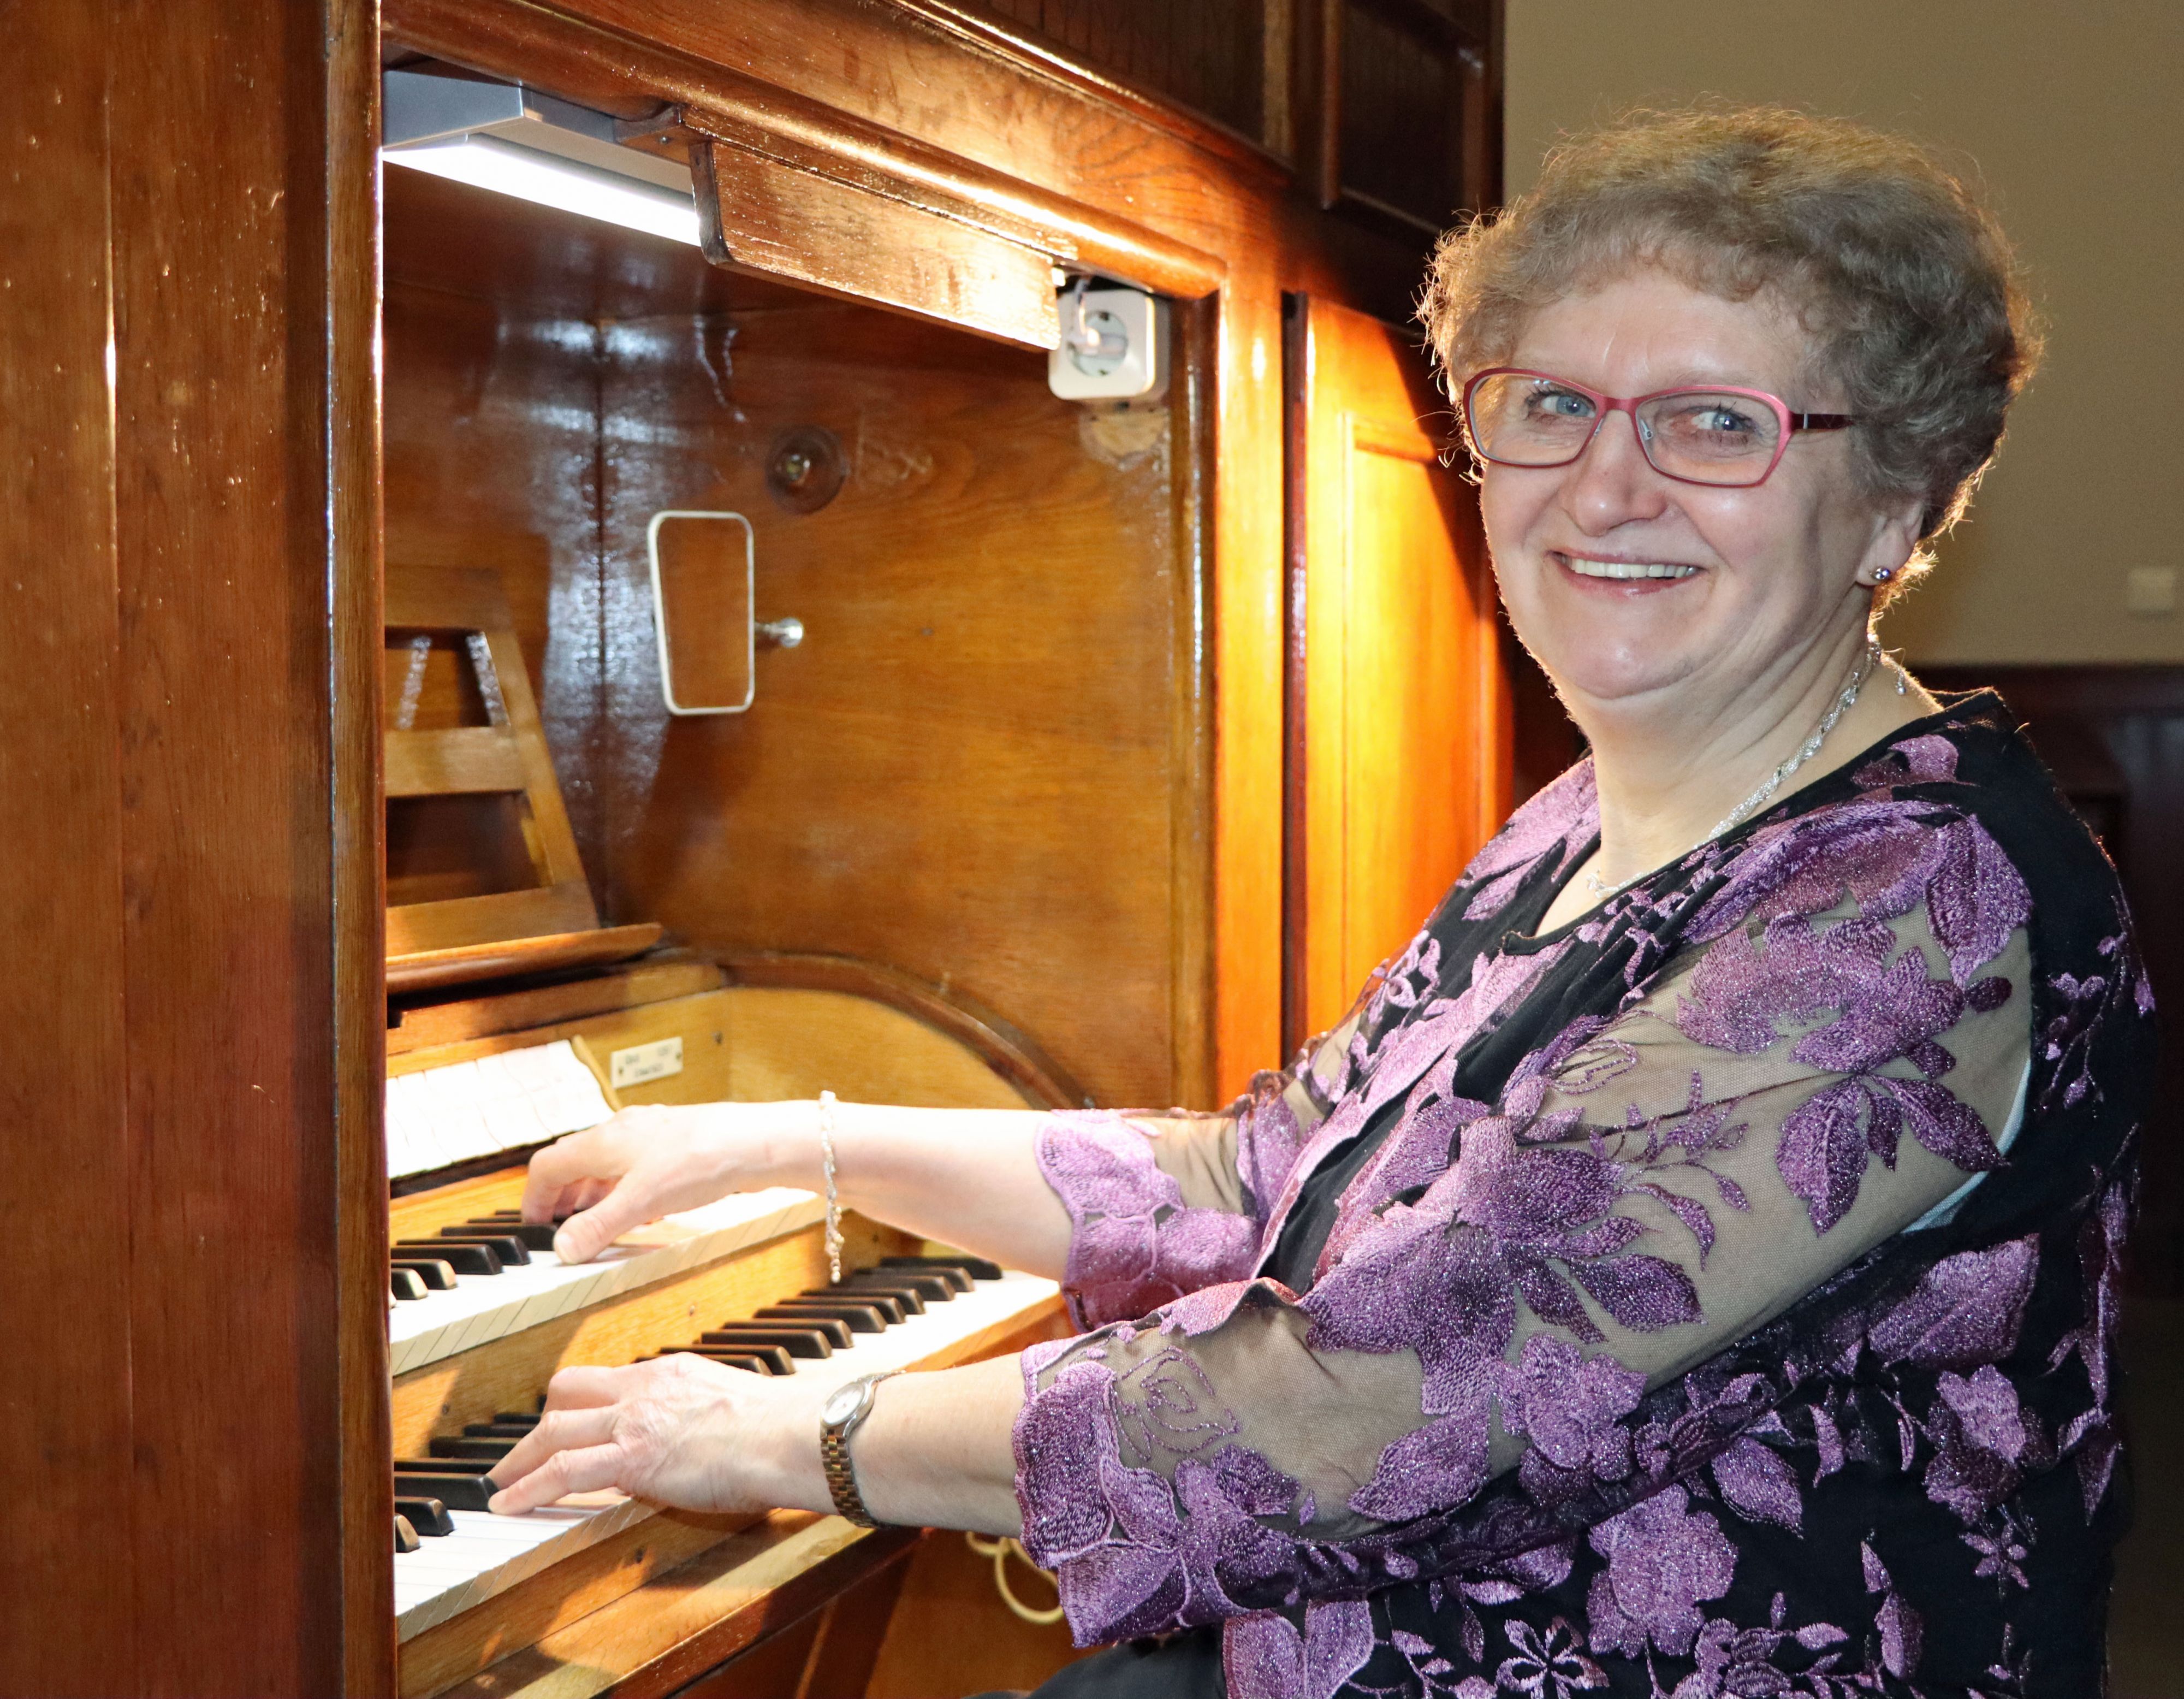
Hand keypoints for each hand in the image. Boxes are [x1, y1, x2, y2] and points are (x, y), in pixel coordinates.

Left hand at [484, 1354, 829, 1516]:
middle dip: (540, 1422)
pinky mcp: (630, 1458)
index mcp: (671, 1373)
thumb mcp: (729, 1405)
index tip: (569, 1423)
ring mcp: (634, 1421)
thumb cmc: (777, 1428)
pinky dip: (526, 1487)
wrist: (786, 1434)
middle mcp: (644, 1388)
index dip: (581, 1404)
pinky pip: (562, 1470)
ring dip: (520, 1458)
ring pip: (555, 1428)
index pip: (610, 1381)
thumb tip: (694, 1441)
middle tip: (521, 1451)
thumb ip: (700, 1416)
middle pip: (570, 1392)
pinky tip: (507, 1504)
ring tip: (499, 1483)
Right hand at [522, 1102, 801, 1263]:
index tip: (534, 1225)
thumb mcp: (640, 1201)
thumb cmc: (699, 1160)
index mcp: (603, 1140)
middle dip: (564, 1196)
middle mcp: (623, 1131)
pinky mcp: (676, 1145)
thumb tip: (563, 1248)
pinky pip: (637, 1166)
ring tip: (598, 1223)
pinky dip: (627, 1189)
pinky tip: (643, 1211)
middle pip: (576, 1162)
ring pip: (608, 1164)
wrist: (753, 1142)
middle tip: (562, 1227)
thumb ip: (598, 1226)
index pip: (548, 1165)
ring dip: (595, 1194)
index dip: (535, 1197)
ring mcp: (650, 1135)